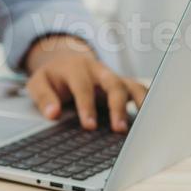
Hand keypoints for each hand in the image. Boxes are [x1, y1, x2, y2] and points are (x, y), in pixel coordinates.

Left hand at [24, 35, 148, 131]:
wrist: (64, 61)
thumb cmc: (52, 77)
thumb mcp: (38, 83)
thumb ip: (43, 97)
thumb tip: (53, 114)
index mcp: (75, 68)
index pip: (83, 87)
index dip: (86, 106)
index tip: (89, 126)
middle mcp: (98, 70)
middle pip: (113, 83)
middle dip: (117, 106)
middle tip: (118, 129)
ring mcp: (113, 76)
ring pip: (131, 85)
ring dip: (139, 104)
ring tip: (144, 126)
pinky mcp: (124, 84)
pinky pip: (140, 90)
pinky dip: (148, 102)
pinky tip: (152, 119)